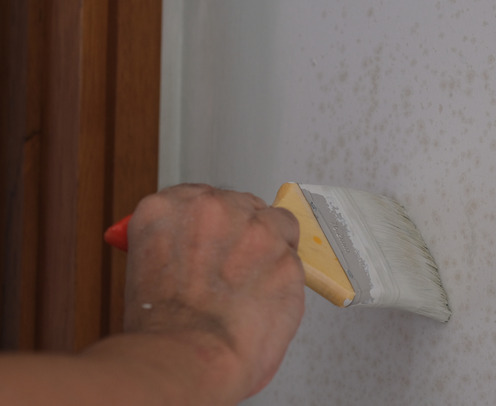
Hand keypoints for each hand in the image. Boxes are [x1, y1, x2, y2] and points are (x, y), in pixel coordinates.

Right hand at [124, 184, 304, 396]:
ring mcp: (255, 228)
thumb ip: (176, 247)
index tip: (214, 239)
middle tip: (236, 269)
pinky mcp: (287, 254)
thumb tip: (195, 252)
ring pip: (277, 223)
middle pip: (242, 205)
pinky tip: (265, 302)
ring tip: (254, 286)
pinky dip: (285, 279)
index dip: (212, 224)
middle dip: (244, 234)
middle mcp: (212, 208)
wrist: (188, 355)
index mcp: (166, 209)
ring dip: (272, 248)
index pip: (200, 198)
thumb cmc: (161, 329)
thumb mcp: (144, 271)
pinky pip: (294, 260)